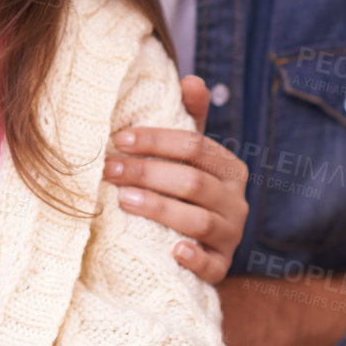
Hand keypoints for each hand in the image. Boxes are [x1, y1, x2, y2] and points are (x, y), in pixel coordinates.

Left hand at [104, 75, 249, 283]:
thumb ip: (190, 117)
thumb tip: (191, 78)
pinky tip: (172, 250)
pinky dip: (193, 257)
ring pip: (198, 220)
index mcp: (229, 167)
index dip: (156, 140)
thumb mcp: (190, 154)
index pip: (195, 145)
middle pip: (192, 182)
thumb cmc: (186, 188)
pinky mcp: (222, 267)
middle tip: (109, 171)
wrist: (199, 244)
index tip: (118, 140)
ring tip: (122, 201)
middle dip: (147, 174)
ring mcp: (231, 235)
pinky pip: (211, 265)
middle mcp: (236, 201)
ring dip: (159, 209)